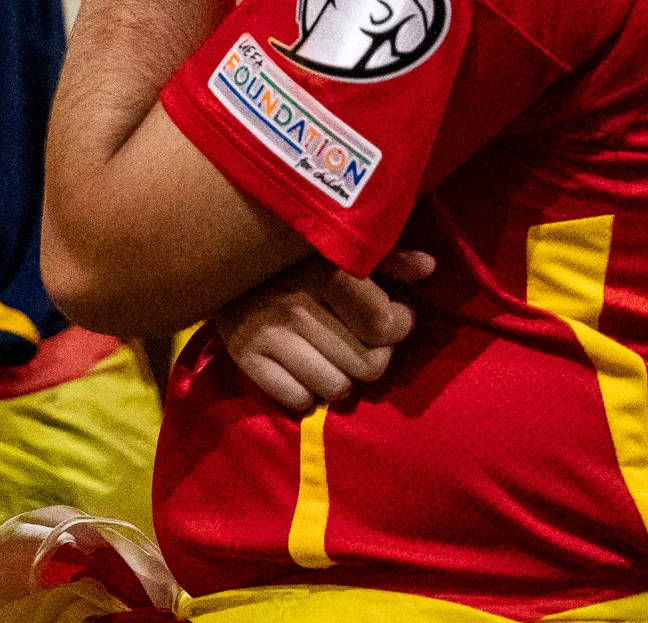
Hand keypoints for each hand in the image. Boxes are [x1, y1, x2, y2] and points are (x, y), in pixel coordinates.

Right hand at [220, 249, 434, 412]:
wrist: (219, 256)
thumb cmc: (296, 255)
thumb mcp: (342, 247)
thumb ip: (388, 259)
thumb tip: (428, 267)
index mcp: (324, 271)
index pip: (385, 325)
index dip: (399, 324)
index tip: (390, 315)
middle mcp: (295, 303)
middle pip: (369, 365)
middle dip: (373, 355)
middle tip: (359, 338)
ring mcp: (267, 332)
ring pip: (338, 389)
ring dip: (341, 377)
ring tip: (331, 355)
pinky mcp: (244, 356)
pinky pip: (299, 400)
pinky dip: (307, 392)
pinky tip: (303, 367)